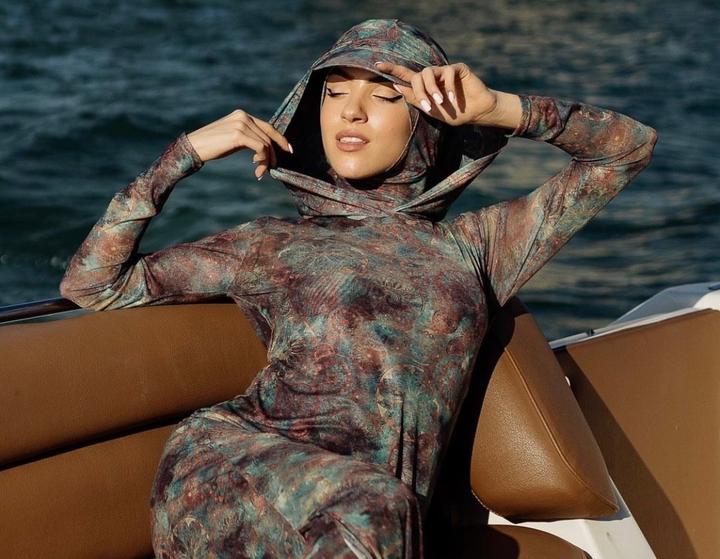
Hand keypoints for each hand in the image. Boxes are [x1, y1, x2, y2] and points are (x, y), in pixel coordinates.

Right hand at [187, 109, 292, 179]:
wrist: (194, 147)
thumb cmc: (213, 146)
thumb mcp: (234, 139)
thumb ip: (249, 139)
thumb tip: (265, 151)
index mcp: (243, 115)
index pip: (267, 127)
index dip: (280, 139)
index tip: (289, 150)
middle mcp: (243, 116)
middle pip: (268, 136)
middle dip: (273, 155)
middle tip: (272, 169)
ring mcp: (241, 124)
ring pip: (265, 144)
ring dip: (266, 162)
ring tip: (259, 173)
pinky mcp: (238, 134)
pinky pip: (260, 148)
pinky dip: (262, 161)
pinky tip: (257, 169)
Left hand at [374, 61, 498, 126]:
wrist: (476, 112)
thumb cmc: (453, 113)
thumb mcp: (431, 110)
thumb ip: (415, 98)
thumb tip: (397, 86)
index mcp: (424, 87)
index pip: (405, 75)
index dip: (392, 69)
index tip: (377, 65)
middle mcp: (432, 76)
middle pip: (417, 77)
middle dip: (420, 92)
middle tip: (428, 106)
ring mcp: (444, 71)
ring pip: (428, 72)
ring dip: (432, 89)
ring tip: (440, 102)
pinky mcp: (457, 68)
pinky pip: (448, 73)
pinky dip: (449, 87)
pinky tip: (453, 99)